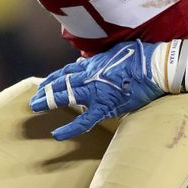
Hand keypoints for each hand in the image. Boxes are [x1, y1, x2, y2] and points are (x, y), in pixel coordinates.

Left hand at [30, 40, 164, 139]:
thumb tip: (83, 62)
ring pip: (66, 96)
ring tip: (35, 107)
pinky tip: (57, 134)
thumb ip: (95, 60)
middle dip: (46, 91)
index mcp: (91, 65)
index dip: (53, 79)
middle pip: (61, 83)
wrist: (154, 67)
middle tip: (34, 100)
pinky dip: (70, 128)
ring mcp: (95, 91)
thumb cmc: (137, 57)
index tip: (43, 85)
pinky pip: (84, 120)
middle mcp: (88, 77)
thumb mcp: (112, 53)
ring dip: (50, 101)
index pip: (66, 73)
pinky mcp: (105, 106)